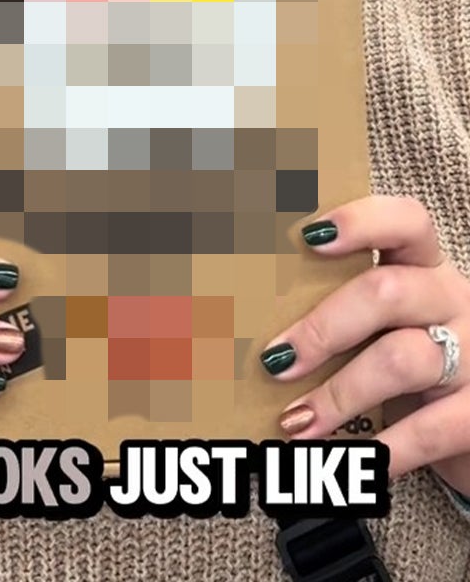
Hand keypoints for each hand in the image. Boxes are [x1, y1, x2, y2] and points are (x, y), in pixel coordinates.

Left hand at [262, 195, 469, 490]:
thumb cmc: (412, 365)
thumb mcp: (384, 328)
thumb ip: (334, 312)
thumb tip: (235, 329)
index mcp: (425, 270)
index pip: (407, 222)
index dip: (362, 220)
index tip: (309, 235)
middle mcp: (455, 302)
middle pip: (388, 292)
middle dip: (322, 327)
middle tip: (274, 360)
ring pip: (402, 359)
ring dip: (338, 394)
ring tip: (295, 421)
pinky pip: (430, 428)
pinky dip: (383, 450)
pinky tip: (348, 462)